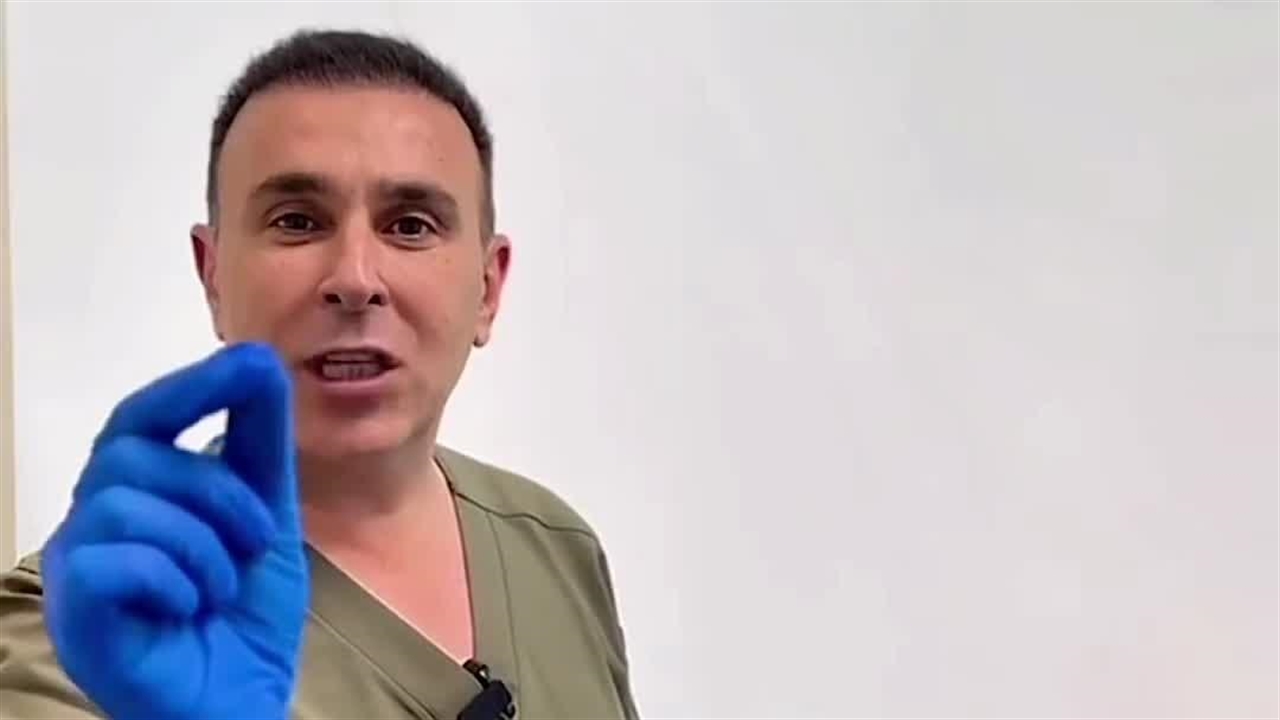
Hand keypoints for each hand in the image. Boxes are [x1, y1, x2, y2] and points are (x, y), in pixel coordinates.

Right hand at [42, 343, 308, 719]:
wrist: (242, 699)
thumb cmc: (243, 612)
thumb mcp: (269, 515)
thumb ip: (261, 443)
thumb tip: (258, 359)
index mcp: (138, 491)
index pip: (145, 415)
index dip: (192, 385)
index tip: (250, 365)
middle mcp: (95, 519)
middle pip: (135, 453)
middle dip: (217, 492)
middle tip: (256, 541)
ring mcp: (77, 567)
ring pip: (123, 504)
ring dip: (202, 546)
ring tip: (220, 588)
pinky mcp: (74, 613)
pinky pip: (111, 560)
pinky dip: (172, 579)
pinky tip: (187, 607)